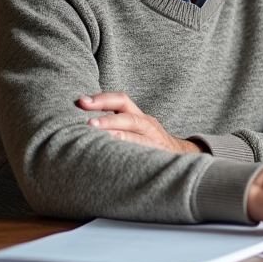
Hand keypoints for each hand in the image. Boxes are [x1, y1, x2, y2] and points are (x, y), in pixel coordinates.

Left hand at [79, 93, 201, 154]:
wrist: (181, 156)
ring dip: (119, 137)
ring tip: (101, 139)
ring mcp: (153, 143)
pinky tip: (111, 161)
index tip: (81, 102)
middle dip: (109, 120)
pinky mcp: (156, 159)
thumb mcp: (137, 127)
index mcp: (139, 117)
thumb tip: (83, 119)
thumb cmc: (149, 142)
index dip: (103, 99)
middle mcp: (148, 127)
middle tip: (89, 124)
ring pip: (137, 138)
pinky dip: (127, 156)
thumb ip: (117, 122)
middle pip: (130, 119)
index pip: (122, 101)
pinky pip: (141, 156)